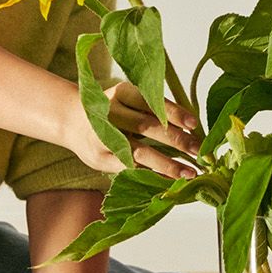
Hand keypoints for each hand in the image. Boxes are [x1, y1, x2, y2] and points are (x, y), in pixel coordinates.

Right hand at [60, 83, 199, 178]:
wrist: (72, 120)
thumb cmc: (112, 110)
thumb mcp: (129, 99)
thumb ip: (154, 108)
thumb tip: (192, 127)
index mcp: (122, 92)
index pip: (152, 102)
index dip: (174, 113)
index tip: (195, 124)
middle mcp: (111, 112)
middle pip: (148, 126)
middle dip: (177, 140)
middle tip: (199, 151)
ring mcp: (103, 136)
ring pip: (139, 152)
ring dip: (167, 164)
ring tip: (189, 173)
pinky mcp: (100, 158)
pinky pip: (129, 168)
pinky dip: (150, 174)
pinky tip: (167, 180)